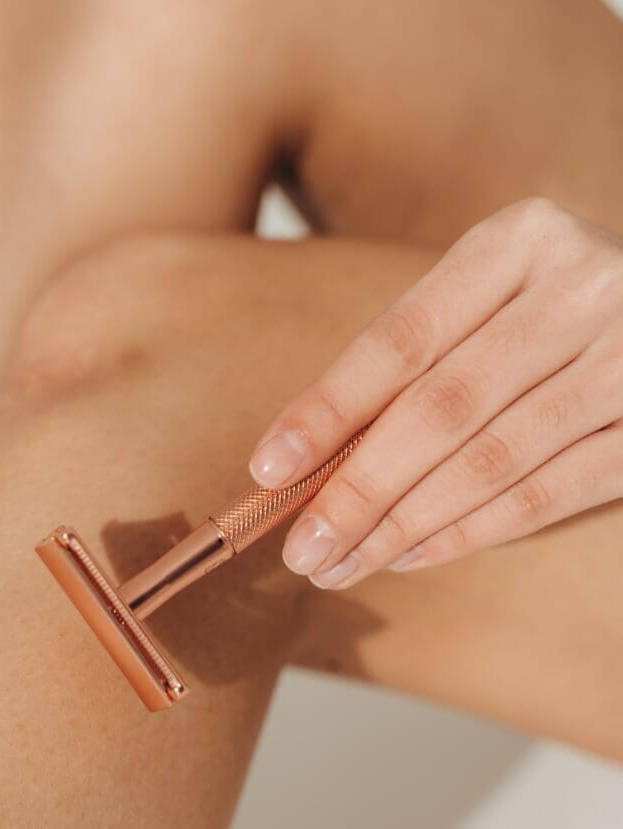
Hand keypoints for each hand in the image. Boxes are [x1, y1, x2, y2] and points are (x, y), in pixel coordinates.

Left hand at [249, 198, 622, 588]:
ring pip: (490, 461)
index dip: (329, 409)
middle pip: (440, 408)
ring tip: (343, 563)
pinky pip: (547, 494)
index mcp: (519, 242)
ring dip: (403, 525)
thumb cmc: (556, 312)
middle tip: (303, 545)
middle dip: (358, 489)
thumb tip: (315, 457)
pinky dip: (471, 533)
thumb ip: (421, 360)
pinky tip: (411, 556)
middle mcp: (580, 289)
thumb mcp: (494, 299)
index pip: (401, 341)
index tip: (270, 468)